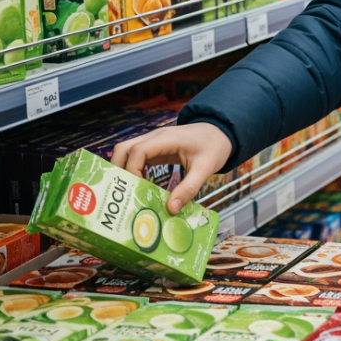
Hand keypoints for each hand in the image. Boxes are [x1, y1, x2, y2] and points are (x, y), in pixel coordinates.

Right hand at [111, 122, 232, 213]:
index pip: (138, 150)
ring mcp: (154, 142)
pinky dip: (132, 170)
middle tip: (122, 192)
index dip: (132, 169)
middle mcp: (155, 137)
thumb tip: (170, 209)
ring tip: (127, 192)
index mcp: (166, 139)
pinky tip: (138, 186)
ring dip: (123, 170)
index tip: (136, 189)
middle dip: (118, 169)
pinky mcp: (156, 148)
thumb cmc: (215, 146)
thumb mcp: (206, 168)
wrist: (222, 132)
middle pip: (123, 149)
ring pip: (126, 152)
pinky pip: (137, 157)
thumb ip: (189, 188)